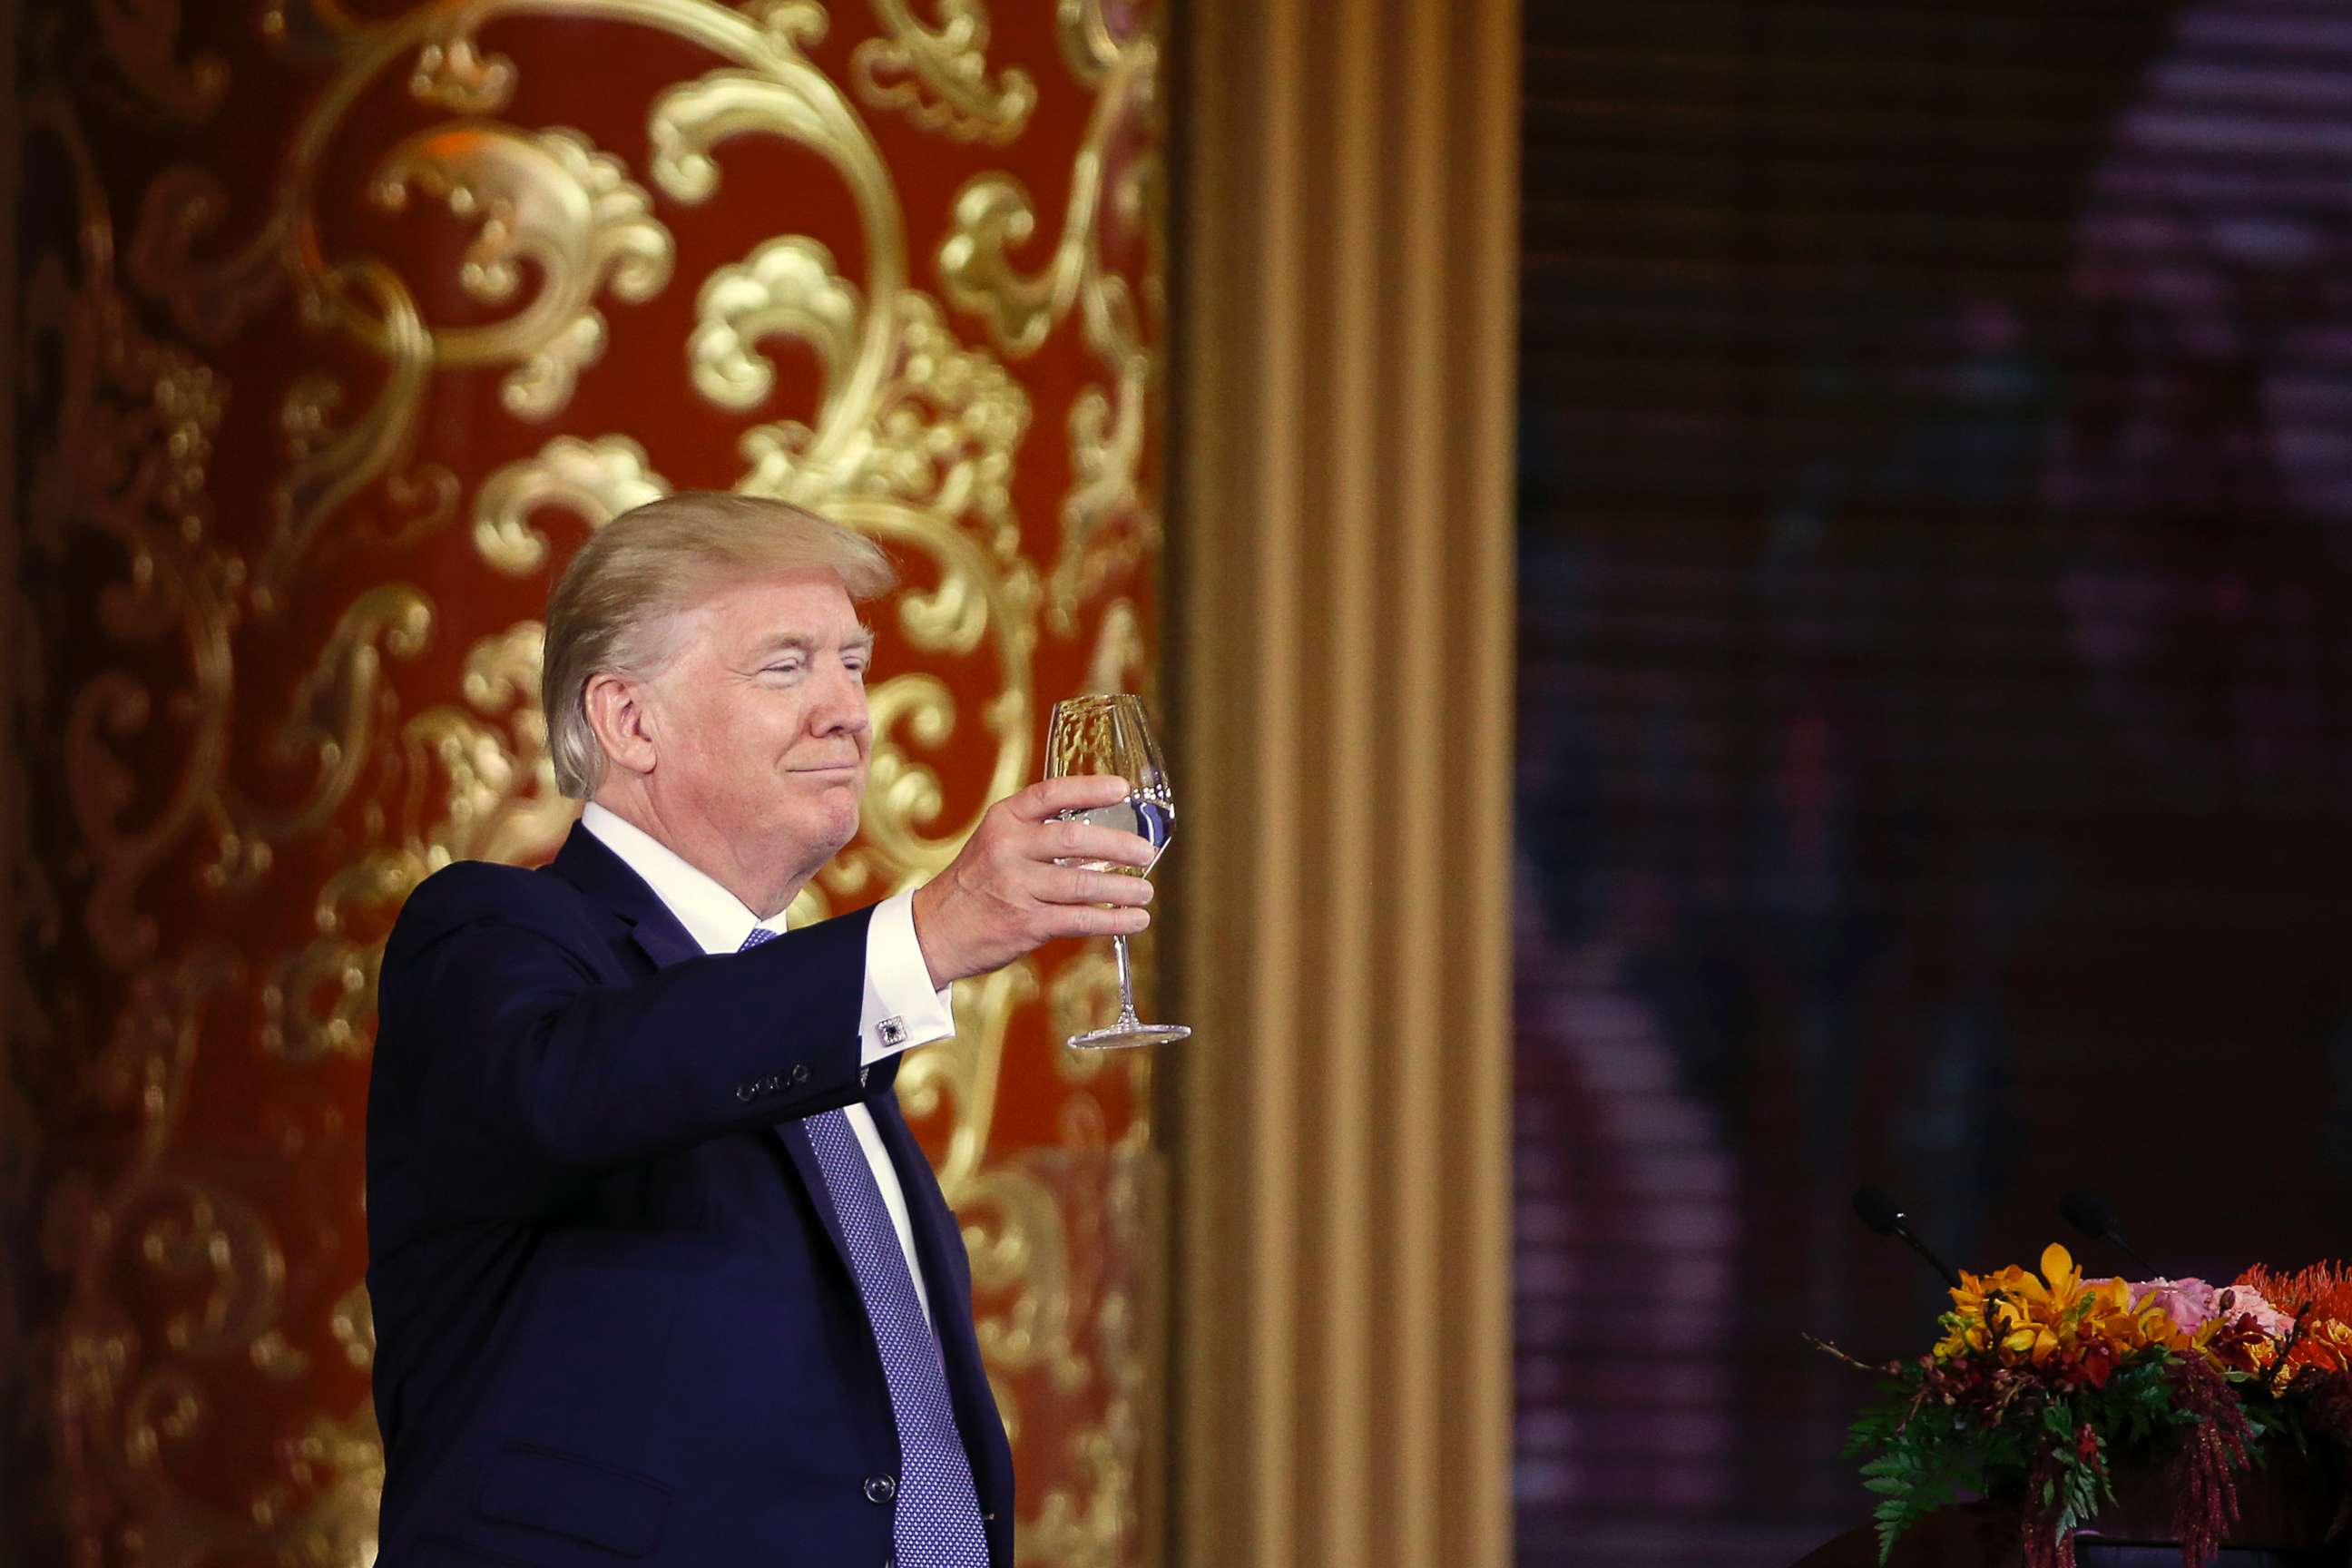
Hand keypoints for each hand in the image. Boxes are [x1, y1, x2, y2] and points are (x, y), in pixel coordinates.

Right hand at [909, 774, 1158, 986]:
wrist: (935, 929)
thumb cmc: (978, 882)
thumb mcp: (997, 843)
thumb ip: (1042, 836)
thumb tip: (1106, 844)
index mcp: (1003, 819)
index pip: (1051, 793)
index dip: (1090, 789)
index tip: (1123, 789)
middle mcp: (1008, 848)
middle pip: (1076, 839)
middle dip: (1120, 846)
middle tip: (1146, 852)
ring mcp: (1016, 887)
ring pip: (1083, 884)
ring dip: (1123, 889)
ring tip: (1146, 891)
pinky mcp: (1025, 923)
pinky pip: (1080, 920)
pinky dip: (1113, 920)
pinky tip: (1135, 920)